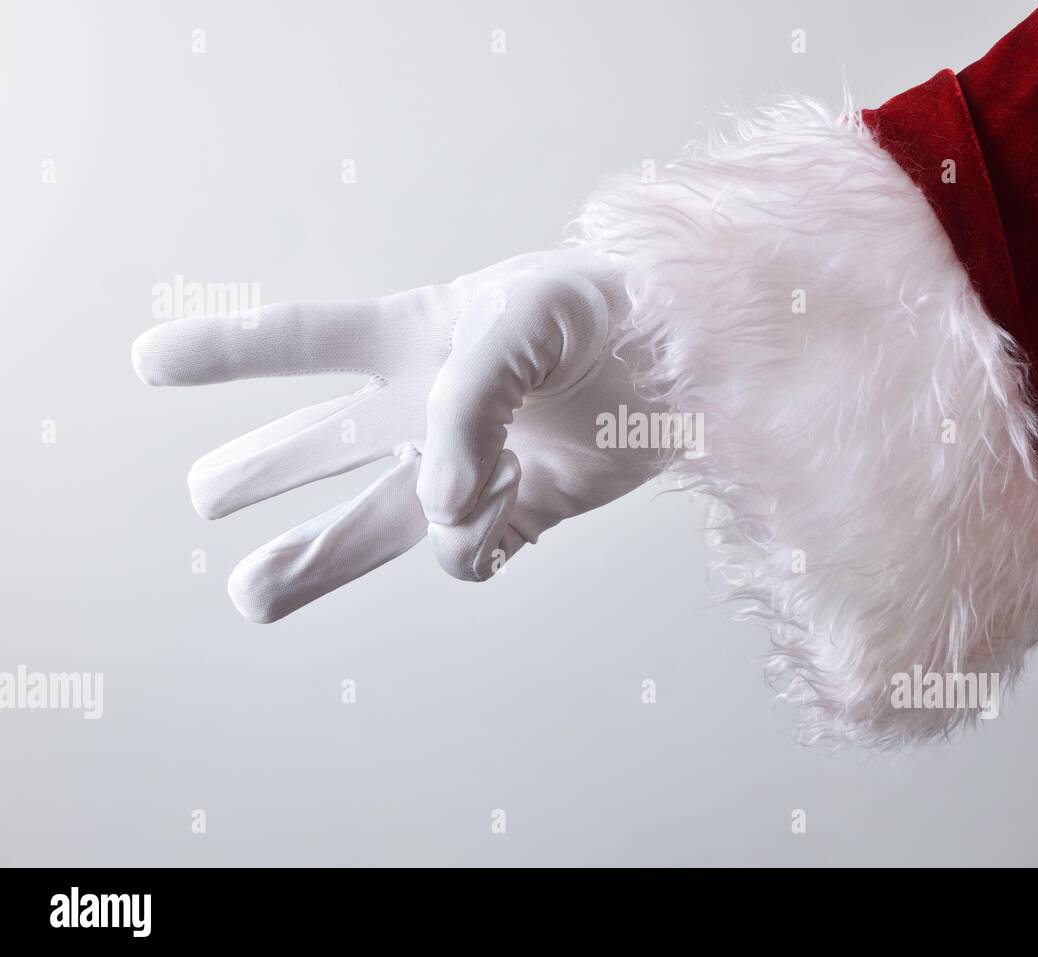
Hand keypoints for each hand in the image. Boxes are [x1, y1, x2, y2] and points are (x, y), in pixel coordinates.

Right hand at [131, 248, 660, 621]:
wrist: (695, 356)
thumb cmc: (607, 308)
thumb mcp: (520, 319)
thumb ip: (460, 406)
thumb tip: (435, 503)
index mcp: (415, 337)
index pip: (302, 342)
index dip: (225, 353)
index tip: (147, 362)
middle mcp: (429, 409)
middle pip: (321, 449)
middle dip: (260, 472)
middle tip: (206, 499)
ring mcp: (471, 467)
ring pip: (372, 525)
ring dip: (313, 560)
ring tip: (252, 595)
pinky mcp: (520, 514)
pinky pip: (466, 552)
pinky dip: (469, 538)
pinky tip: (496, 498)